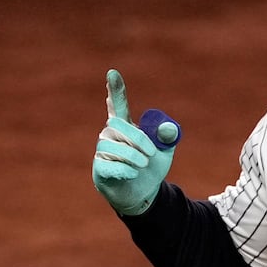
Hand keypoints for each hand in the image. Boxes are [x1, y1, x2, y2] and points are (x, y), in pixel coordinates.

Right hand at [92, 69, 180, 215]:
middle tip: (151, 152)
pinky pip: (108, 165)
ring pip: (111, 146)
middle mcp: (110, 136)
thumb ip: (167, 137)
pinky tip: (133, 173)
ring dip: (132, 155)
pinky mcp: (99, 170)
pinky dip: (124, 169)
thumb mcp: (165, 151)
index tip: (112, 73)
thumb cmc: (151, 168)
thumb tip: (167, 128)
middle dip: (136, 138)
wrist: (145, 194)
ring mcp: (102, 152)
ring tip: (143, 164)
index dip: (115, 90)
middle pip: (116, 125)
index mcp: (126, 127)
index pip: (118, 105)